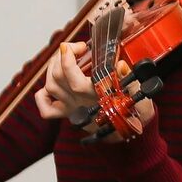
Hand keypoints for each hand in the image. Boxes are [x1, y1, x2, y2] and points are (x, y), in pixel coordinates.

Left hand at [34, 43, 154, 138]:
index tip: (77, 45)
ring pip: (50, 87)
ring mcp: (72, 109)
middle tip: (75, 48)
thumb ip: (129, 79)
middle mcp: (80, 102)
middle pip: (57, 77)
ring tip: (65, 58)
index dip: (67, 57)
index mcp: (96, 95)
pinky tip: (52, 84)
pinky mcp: (69, 115)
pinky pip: (47, 109)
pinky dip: (43, 95)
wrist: (129, 136)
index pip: (71, 75)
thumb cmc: (134, 113)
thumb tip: (120, 65)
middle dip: (61, 57)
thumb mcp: (139, 94)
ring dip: (53, 68)